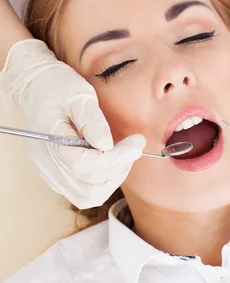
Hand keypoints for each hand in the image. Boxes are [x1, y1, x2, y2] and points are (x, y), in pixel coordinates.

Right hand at [0, 39, 145, 208]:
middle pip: (87, 186)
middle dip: (118, 169)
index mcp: (49, 140)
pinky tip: (112, 161)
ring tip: (125, 155)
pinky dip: (102, 182)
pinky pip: (81, 192)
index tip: (137, 143)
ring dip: (111, 180)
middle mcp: (47, 164)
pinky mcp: (56, 175)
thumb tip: (107, 145)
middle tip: (134, 147)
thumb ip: (92, 120)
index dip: (116, 158)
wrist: (38, 87)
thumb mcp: (79, 94)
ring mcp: (50, 172)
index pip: (84, 165)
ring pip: (86, 196)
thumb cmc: (59, 87)